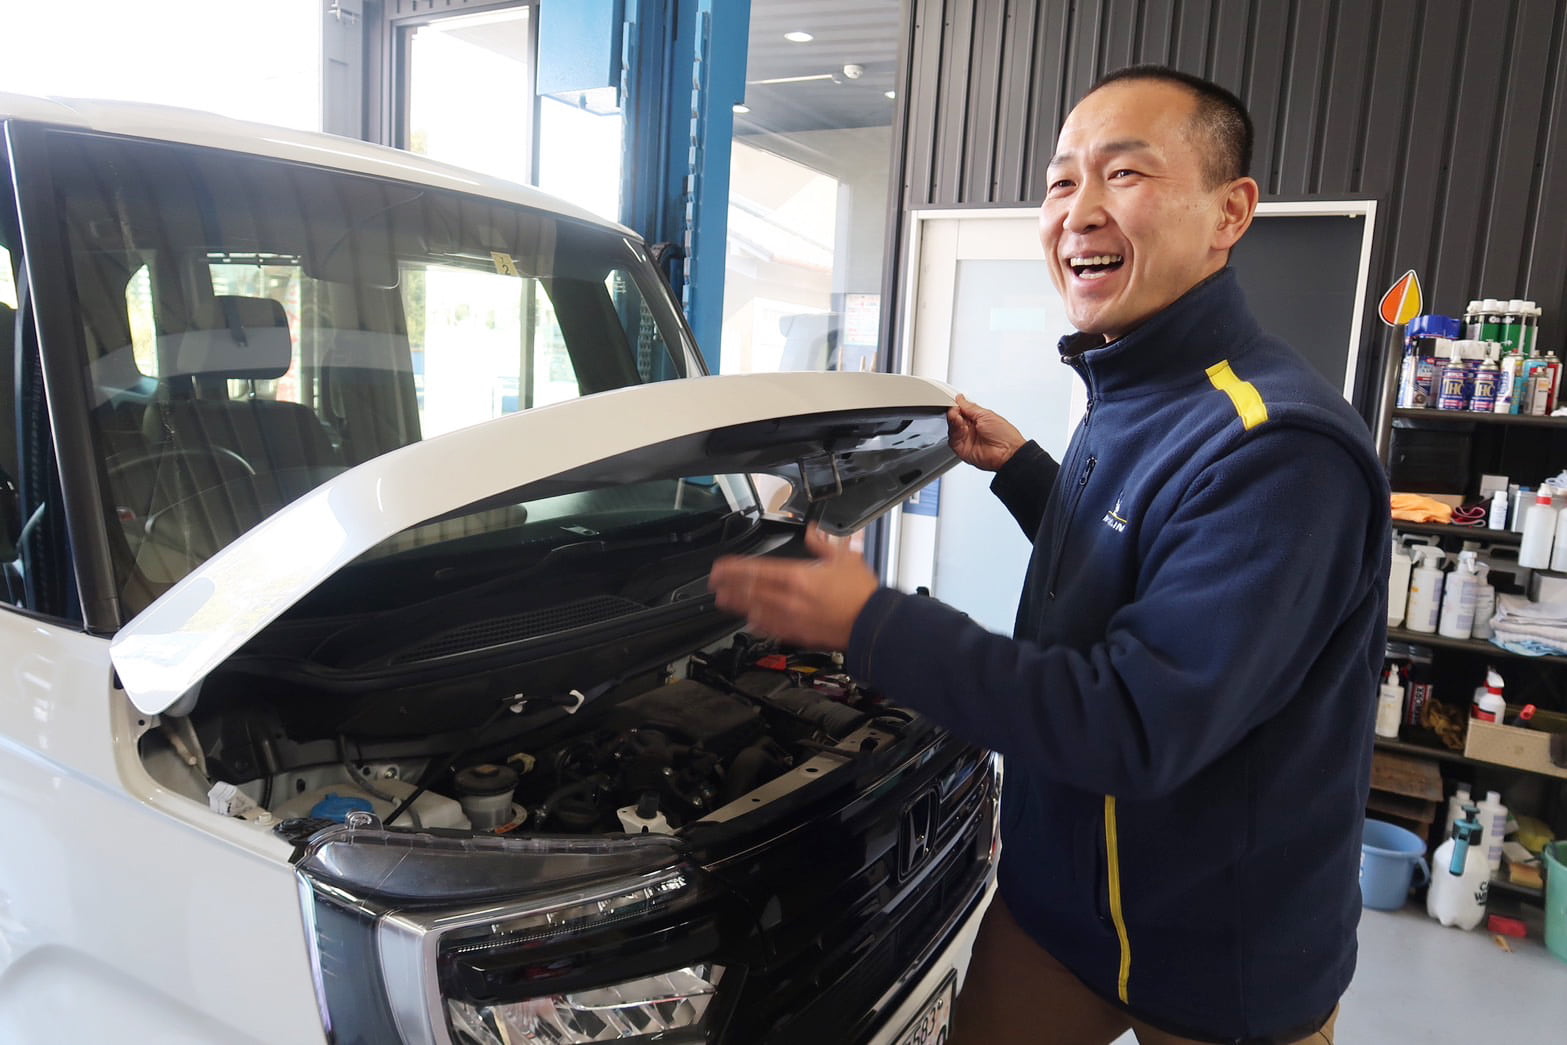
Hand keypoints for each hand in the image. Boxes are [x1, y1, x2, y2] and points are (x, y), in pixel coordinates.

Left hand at [708, 524, 878, 649]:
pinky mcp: (798, 634)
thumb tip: (813, 532)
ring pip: (756, 610)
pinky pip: (771, 628)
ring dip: (737, 604)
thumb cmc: (861, 594)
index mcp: (799, 576)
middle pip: (750, 590)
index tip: (721, 567)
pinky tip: (749, 622)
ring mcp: (792, 618)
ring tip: (723, 600)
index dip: (735, 568)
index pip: (757, 570)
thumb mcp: (845, 558)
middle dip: (729, 585)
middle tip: (714, 583)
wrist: (872, 624)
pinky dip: (757, 624)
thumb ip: (823, 544)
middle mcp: (790, 598)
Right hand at [947, 394, 1026, 471]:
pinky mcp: (961, 448)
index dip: (957, 405)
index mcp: (978, 419)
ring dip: (953, 420)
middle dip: (954, 412)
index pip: (962, 410)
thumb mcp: (986, 415)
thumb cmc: (1004, 434)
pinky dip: (954, 431)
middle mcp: (971, 428)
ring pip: (952, 427)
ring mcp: (966, 439)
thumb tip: (960, 399)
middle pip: (955, 418)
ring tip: (957, 417)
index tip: (954, 401)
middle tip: (955, 409)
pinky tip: (959, 425)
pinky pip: (952, 439)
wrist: (1007, 453)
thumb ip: (970, 407)